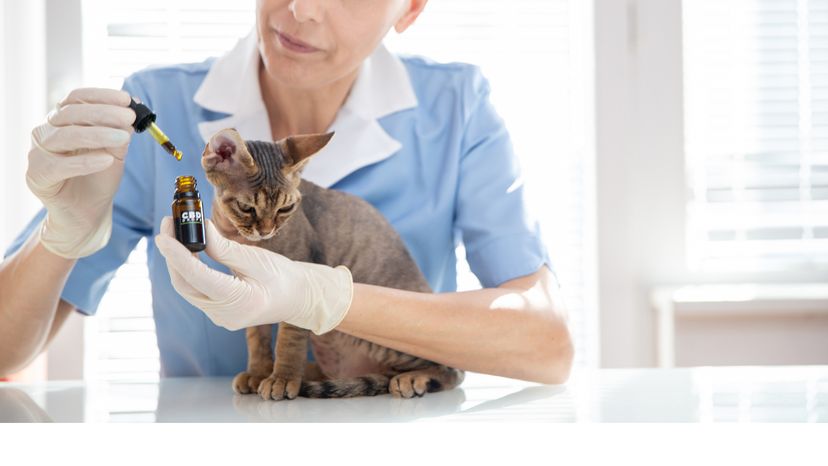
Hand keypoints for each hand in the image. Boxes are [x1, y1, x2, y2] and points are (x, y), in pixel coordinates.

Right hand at [25, 88, 134, 257]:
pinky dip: (85, 161)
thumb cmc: (98, 179)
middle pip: (71, 114)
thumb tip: (131, 110)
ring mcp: (38, 152)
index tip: (127, 99)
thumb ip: (120, 132)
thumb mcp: (115, 152)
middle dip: (104, 113)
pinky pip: (60, 165)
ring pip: (65, 136)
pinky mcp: (37, 175)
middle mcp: (46, 132)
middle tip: (129, 118)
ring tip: (124, 138)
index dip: (101, 96)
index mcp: (62, 121)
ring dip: (98, 135)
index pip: (77, 99)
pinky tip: (106, 161)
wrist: (87, 214)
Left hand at [154, 217, 352, 333]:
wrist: (298, 297)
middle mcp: (224, 315)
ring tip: (177, 232)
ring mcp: (219, 317)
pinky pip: (196, 290)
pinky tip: (189, 250)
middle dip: (172, 254)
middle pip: (185, 284)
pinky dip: (189, 270)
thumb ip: (223, 247)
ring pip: (188, 288)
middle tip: (169, 224)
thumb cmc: (282, 276)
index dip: (176, 255)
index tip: (163, 234)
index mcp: (238, 302)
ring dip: (179, 261)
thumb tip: (199, 228)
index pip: (197, 277)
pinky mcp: (218, 313)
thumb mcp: (255, 258)